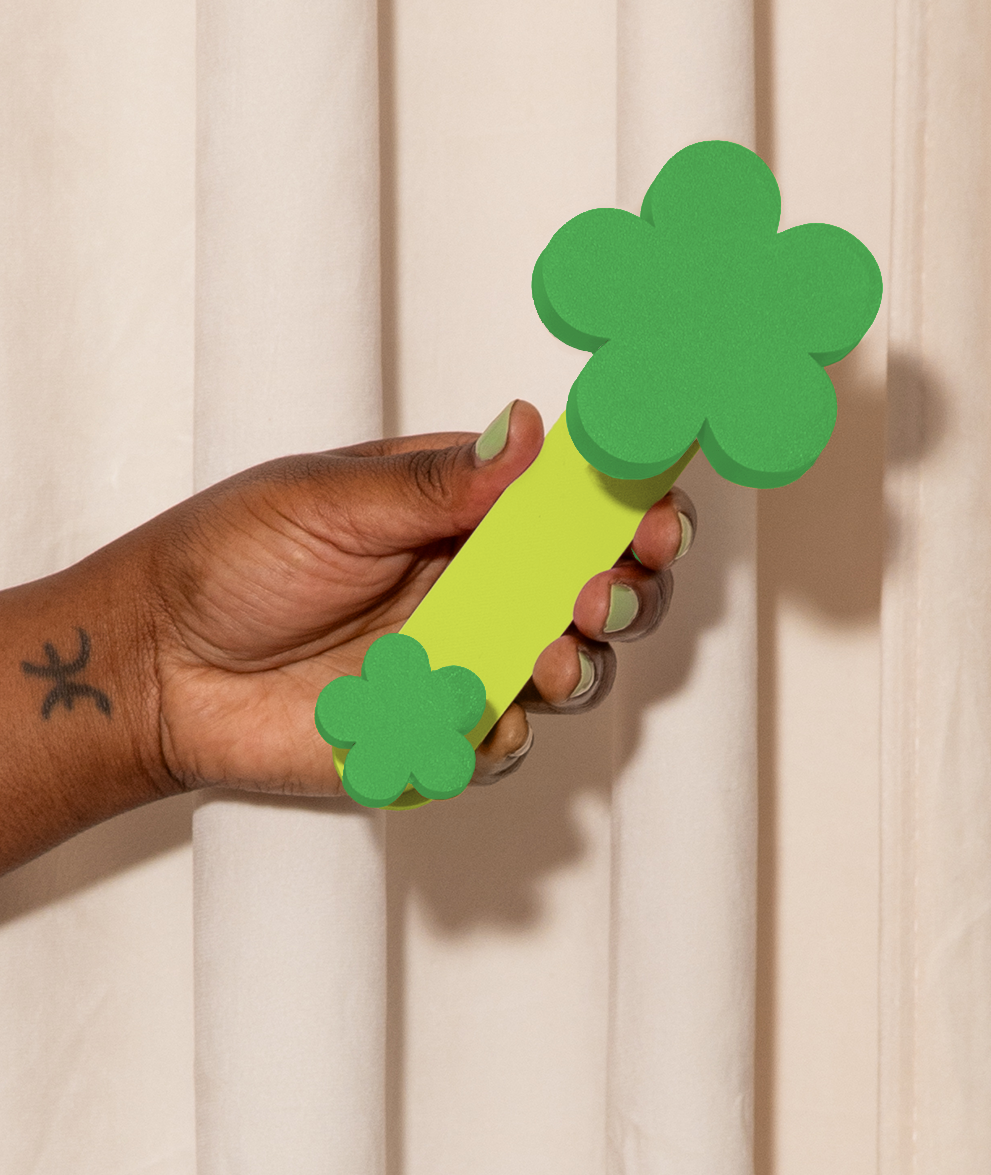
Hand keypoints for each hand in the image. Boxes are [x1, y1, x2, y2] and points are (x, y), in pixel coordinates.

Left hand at [146, 400, 694, 797]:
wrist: (155, 663)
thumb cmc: (230, 559)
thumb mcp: (330, 500)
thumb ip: (435, 483)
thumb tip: (525, 429)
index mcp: (465, 513)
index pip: (574, 505)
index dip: (629, 510)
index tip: (652, 519)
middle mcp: (478, 586)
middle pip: (596, 591)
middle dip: (627, 594)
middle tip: (606, 595)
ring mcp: (462, 662)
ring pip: (568, 670)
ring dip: (582, 667)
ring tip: (553, 659)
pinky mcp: (433, 731)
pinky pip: (498, 744)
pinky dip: (504, 738)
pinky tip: (484, 722)